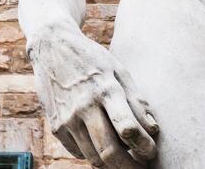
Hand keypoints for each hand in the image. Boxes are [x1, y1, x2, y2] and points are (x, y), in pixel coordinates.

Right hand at [28, 25, 158, 166]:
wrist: (52, 47)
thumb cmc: (92, 59)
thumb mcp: (118, 70)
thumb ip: (136, 100)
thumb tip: (152, 129)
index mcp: (105, 89)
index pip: (127, 128)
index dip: (144, 146)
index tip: (152, 152)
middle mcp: (85, 106)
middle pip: (109, 152)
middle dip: (130, 167)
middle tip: (142, 168)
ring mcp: (68, 118)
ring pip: (94, 158)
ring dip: (112, 165)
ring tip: (125, 160)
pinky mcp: (56, 127)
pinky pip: (79, 152)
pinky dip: (93, 154)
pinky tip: (101, 144)